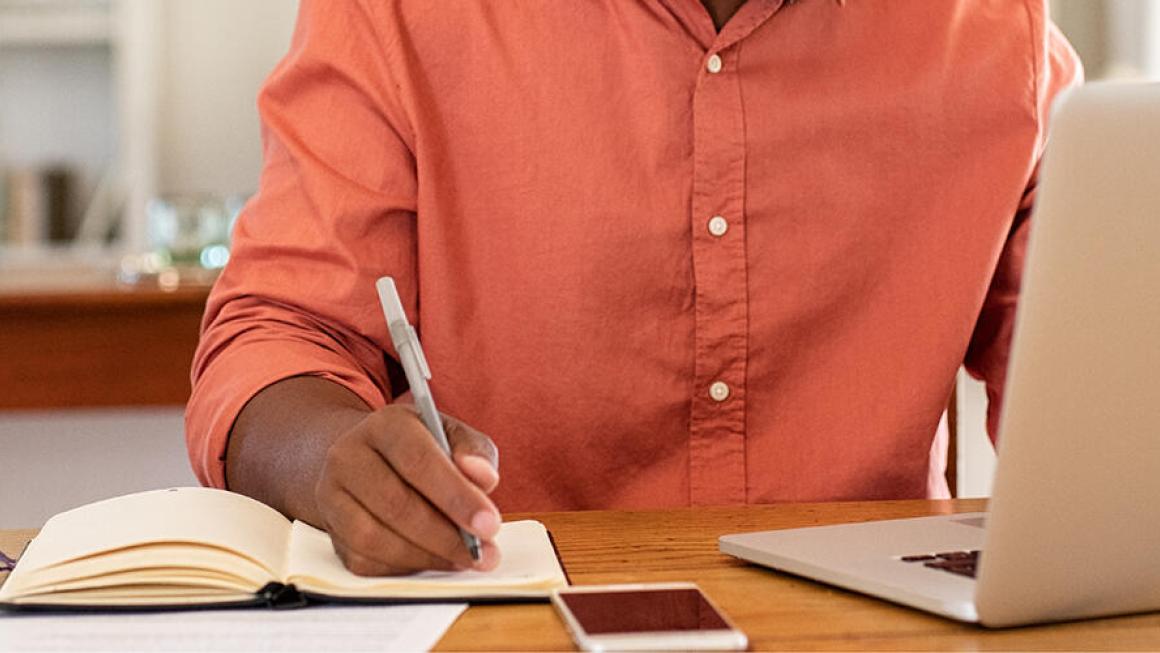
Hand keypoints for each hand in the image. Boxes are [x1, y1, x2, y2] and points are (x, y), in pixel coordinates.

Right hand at [314, 404, 501, 575]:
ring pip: (375, 538)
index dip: (456, 496)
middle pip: (396, 504)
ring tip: (463, 559)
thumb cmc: (418, 448)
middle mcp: (348, 456)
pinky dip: (404, 568)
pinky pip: (364, 561)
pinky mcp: (330, 529)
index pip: (418, 461)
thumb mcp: (449, 434)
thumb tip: (485, 478)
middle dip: (446, 535)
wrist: (365, 456)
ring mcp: (332, 495)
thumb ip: (475, 451)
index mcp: (384, 425)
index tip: (490, 524)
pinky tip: (434, 560)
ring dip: (426, 556)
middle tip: (483, 553)